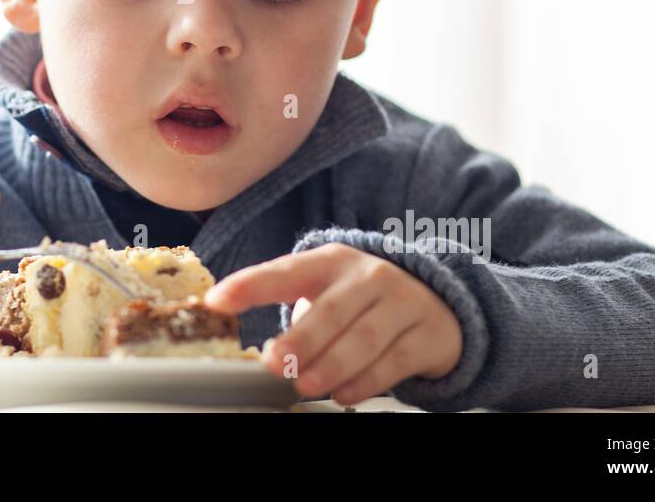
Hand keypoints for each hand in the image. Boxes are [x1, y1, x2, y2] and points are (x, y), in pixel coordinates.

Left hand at [202, 242, 462, 404]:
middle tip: (275, 363)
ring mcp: (402, 302)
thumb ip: (287, 304)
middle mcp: (367, 276)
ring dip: (331, 364)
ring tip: (305, 384)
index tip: (217, 301)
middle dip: (300, 338)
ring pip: (363, 338)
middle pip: (330, 309)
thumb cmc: (361, 301)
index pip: (286, 271)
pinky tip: (344, 393)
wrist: (437, 304)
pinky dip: (365, 381)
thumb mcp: (327, 289)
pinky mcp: (427, 333)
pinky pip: (393, 360)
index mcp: (331, 261)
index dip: (250, 285)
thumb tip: (236, 326)